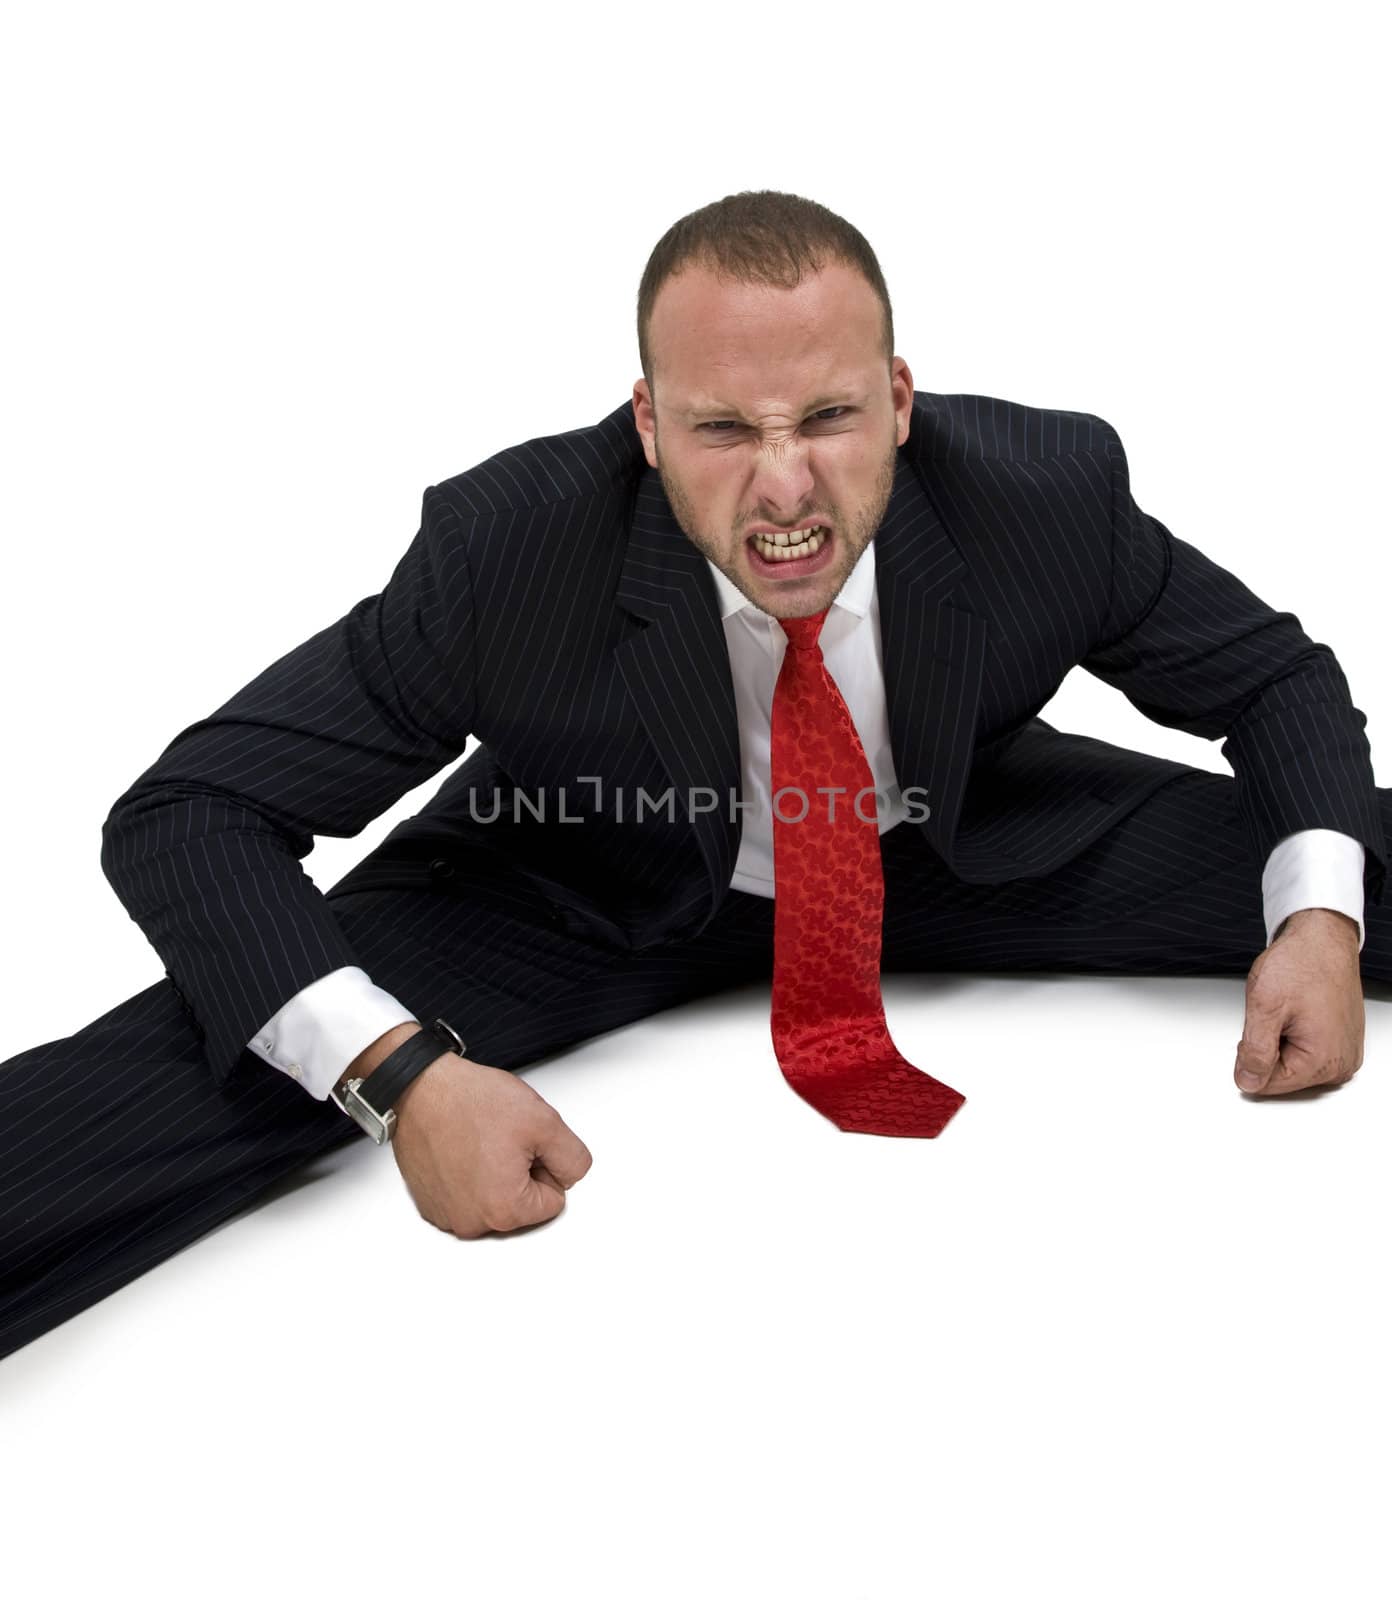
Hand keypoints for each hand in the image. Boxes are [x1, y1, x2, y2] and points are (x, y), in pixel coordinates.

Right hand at [390, 1051, 593, 1236]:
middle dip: (520, 1172)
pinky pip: (466, 1197)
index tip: (523, 1144)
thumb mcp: (545, 1122)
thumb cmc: (469, 1101)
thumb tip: (571, 1177)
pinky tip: (460, 1150)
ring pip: (494, 1200)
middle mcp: (471, 1223)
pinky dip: (468, 1176)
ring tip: (479, 1143)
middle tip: (501, 1140)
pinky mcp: (430, 1204)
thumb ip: (573, 1158)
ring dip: (493, 1174)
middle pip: (522, 1205)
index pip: (553, 1200)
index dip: (544, 1165)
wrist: (421, 1086)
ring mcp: (447, 1216)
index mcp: (504, 1209)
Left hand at [1234, 908, 1364, 1094]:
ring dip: (1281, 1040)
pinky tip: (1299, 1012)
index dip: (1249, 1056)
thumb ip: (1254, 1050)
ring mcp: (1345, 1052)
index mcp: (1322, 1060)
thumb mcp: (1264, 1007)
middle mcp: (1341, 1063)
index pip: (1268, 1084)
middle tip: (1274, 1016)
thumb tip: (1248, 1082)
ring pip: (1294, 1063)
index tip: (1256, 1028)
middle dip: (1268, 1048)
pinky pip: (1308, 1050)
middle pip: (1283, 1076)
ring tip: (1289, 1011)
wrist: (1322, 939)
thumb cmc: (1301, 963)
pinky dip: (1295, 1034)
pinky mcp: (1343, 1041)